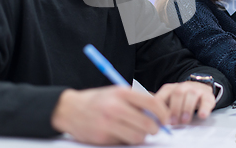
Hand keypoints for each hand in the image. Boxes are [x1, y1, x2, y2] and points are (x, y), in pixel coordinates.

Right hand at [51, 86, 168, 144]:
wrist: (70, 109)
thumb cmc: (98, 100)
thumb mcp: (117, 93)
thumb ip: (136, 101)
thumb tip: (159, 113)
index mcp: (121, 93)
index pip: (152, 103)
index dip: (163, 113)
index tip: (166, 118)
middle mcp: (115, 107)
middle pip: (147, 123)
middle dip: (154, 128)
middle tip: (153, 128)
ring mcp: (108, 123)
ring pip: (138, 136)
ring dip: (141, 136)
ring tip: (134, 130)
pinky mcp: (102, 137)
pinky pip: (124, 143)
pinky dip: (126, 140)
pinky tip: (119, 133)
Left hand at [154, 81, 215, 125]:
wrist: (200, 89)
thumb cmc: (182, 99)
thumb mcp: (170, 101)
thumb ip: (161, 108)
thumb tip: (151, 118)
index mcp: (171, 88)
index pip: (164, 93)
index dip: (161, 105)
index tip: (160, 118)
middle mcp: (183, 87)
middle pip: (178, 94)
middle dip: (174, 108)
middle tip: (172, 122)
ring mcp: (196, 90)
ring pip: (191, 95)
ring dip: (187, 109)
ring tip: (184, 121)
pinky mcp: (207, 96)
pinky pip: (206, 101)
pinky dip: (204, 109)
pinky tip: (202, 115)